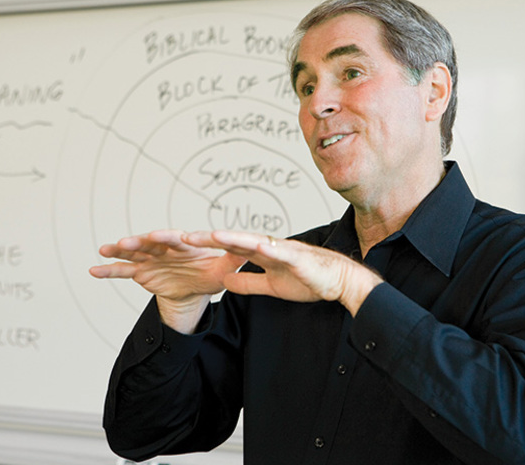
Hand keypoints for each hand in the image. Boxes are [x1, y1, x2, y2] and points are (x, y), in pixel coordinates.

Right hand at [89, 229, 246, 332]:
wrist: (194, 286)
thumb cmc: (210, 273)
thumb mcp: (223, 271)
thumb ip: (233, 261)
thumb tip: (250, 252)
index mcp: (184, 245)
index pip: (177, 239)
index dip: (171, 238)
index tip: (165, 236)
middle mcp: (165, 248)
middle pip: (151, 243)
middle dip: (140, 241)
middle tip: (130, 240)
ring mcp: (150, 259)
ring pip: (133, 253)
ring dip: (120, 250)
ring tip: (106, 248)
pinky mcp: (141, 272)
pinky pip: (122, 271)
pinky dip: (108, 271)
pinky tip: (93, 270)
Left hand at [183, 230, 382, 315]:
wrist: (339, 281)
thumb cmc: (310, 280)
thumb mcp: (271, 287)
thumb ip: (248, 283)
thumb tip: (225, 283)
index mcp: (263, 254)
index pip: (231, 247)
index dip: (209, 245)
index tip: (186, 242)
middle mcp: (270, 247)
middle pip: (235, 240)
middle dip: (210, 238)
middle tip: (185, 236)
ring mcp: (283, 251)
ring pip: (252, 241)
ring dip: (231, 238)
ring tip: (210, 236)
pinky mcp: (297, 259)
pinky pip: (279, 252)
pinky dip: (265, 248)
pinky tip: (252, 245)